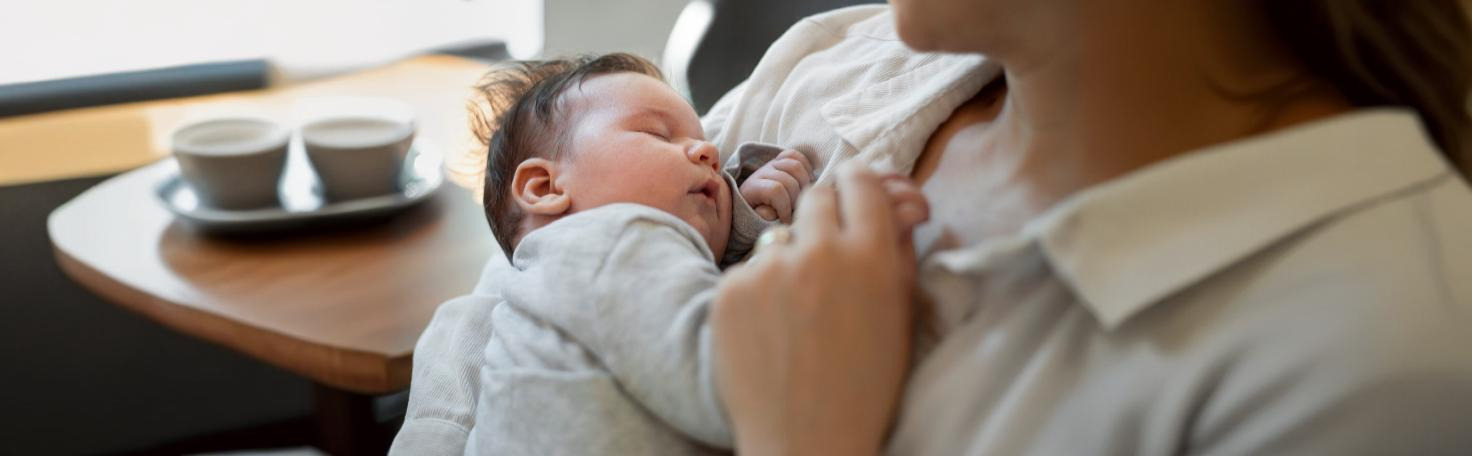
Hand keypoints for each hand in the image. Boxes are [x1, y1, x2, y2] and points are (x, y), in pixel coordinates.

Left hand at [712, 162, 928, 454]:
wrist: (807, 442)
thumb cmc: (866, 385)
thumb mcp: (901, 316)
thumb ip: (899, 251)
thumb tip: (899, 204)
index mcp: (871, 256)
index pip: (861, 181)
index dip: (859, 185)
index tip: (855, 192)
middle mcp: (818, 252)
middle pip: (817, 196)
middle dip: (826, 214)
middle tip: (828, 249)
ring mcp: (768, 270)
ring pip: (780, 237)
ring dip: (791, 259)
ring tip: (799, 312)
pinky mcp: (728, 290)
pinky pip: (748, 271)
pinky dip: (758, 292)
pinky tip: (770, 330)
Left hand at [739, 149, 813, 222]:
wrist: (753, 203)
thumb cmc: (758, 214)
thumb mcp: (757, 220)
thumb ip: (764, 217)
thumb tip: (772, 212)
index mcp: (752, 188)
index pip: (776, 191)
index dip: (785, 208)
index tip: (787, 221)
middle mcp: (761, 172)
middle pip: (788, 180)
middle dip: (796, 198)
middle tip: (795, 210)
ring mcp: (772, 164)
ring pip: (795, 165)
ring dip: (804, 183)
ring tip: (802, 197)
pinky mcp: (781, 160)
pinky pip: (796, 155)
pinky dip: (806, 166)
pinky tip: (807, 181)